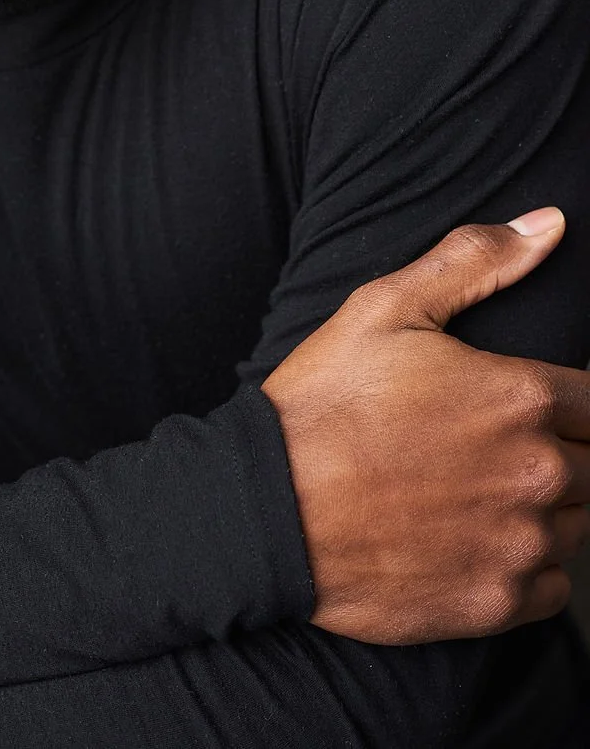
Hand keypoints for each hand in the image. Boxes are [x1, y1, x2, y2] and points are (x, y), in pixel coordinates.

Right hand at [261, 209, 589, 644]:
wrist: (268, 507)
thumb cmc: (324, 403)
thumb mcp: (385, 307)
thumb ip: (477, 261)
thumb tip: (550, 223)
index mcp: (520, 396)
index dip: (572, 400)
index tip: (525, 404)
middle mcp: (538, 473)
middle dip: (559, 450)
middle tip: (490, 445)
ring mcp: (522, 544)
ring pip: (581, 524)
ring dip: (549, 507)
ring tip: (481, 490)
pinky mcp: (498, 603)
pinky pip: (555, 588)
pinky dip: (530, 567)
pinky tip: (479, 541)